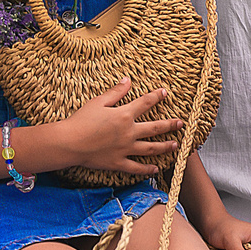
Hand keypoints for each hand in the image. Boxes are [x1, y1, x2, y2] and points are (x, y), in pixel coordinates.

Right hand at [56, 78, 183, 175]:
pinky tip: (156, 169)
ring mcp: (125, 149)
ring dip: (165, 146)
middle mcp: (128, 132)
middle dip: (170, 125)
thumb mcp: (98, 101)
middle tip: (181, 123)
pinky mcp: (118, 162)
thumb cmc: (81, 120)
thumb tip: (127, 80)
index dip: (156, 96)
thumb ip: (115, 92)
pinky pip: (136, 167)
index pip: (145, 103)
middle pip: (154, 128)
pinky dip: (147, 169)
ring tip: (175, 145)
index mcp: (124, 115)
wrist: (70, 143)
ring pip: (150, 148)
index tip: (165, 93)